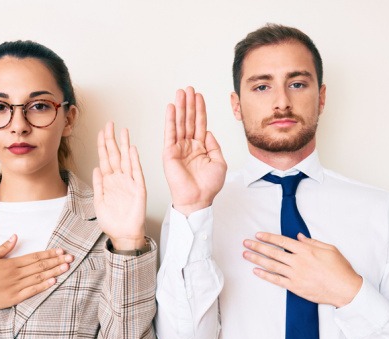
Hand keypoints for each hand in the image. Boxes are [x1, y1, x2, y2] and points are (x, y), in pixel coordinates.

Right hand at [0, 235, 72, 321]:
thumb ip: (4, 247)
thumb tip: (16, 235)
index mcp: (11, 263)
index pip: (34, 256)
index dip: (49, 253)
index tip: (61, 251)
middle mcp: (16, 274)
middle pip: (40, 266)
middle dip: (56, 261)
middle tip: (70, 258)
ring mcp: (16, 286)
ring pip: (39, 278)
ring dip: (53, 272)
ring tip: (66, 267)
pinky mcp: (15, 298)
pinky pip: (32, 291)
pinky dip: (43, 286)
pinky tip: (53, 281)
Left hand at [93, 121, 146, 249]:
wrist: (123, 234)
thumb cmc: (112, 221)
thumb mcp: (99, 202)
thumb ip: (98, 184)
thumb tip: (96, 168)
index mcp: (108, 181)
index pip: (104, 158)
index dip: (102, 145)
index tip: (101, 132)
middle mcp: (119, 179)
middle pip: (115, 155)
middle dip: (112, 139)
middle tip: (110, 124)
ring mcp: (129, 182)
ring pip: (126, 159)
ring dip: (124, 145)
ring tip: (123, 131)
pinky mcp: (138, 189)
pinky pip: (136, 172)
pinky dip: (134, 161)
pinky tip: (132, 150)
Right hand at [164, 86, 226, 215]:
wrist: (198, 199)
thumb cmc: (208, 186)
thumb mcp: (219, 162)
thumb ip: (214, 145)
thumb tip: (208, 131)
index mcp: (201, 148)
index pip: (200, 124)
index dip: (200, 110)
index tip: (199, 96)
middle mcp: (189, 146)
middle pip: (189, 120)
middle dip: (189, 104)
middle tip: (188, 89)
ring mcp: (179, 148)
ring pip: (179, 123)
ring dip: (180, 107)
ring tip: (180, 93)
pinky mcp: (170, 153)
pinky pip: (170, 133)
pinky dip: (170, 120)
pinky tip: (170, 108)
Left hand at [243, 232, 362, 306]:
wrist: (345, 289)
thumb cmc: (340, 269)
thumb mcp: (329, 249)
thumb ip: (312, 242)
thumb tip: (298, 237)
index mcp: (305, 250)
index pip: (282, 241)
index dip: (268, 237)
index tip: (258, 235)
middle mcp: (298, 261)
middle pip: (273, 252)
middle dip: (257, 246)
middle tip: (245, 243)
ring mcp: (295, 275)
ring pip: (271, 265)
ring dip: (257, 259)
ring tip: (246, 254)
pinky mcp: (295, 287)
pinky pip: (276, 280)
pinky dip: (265, 275)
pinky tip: (256, 271)